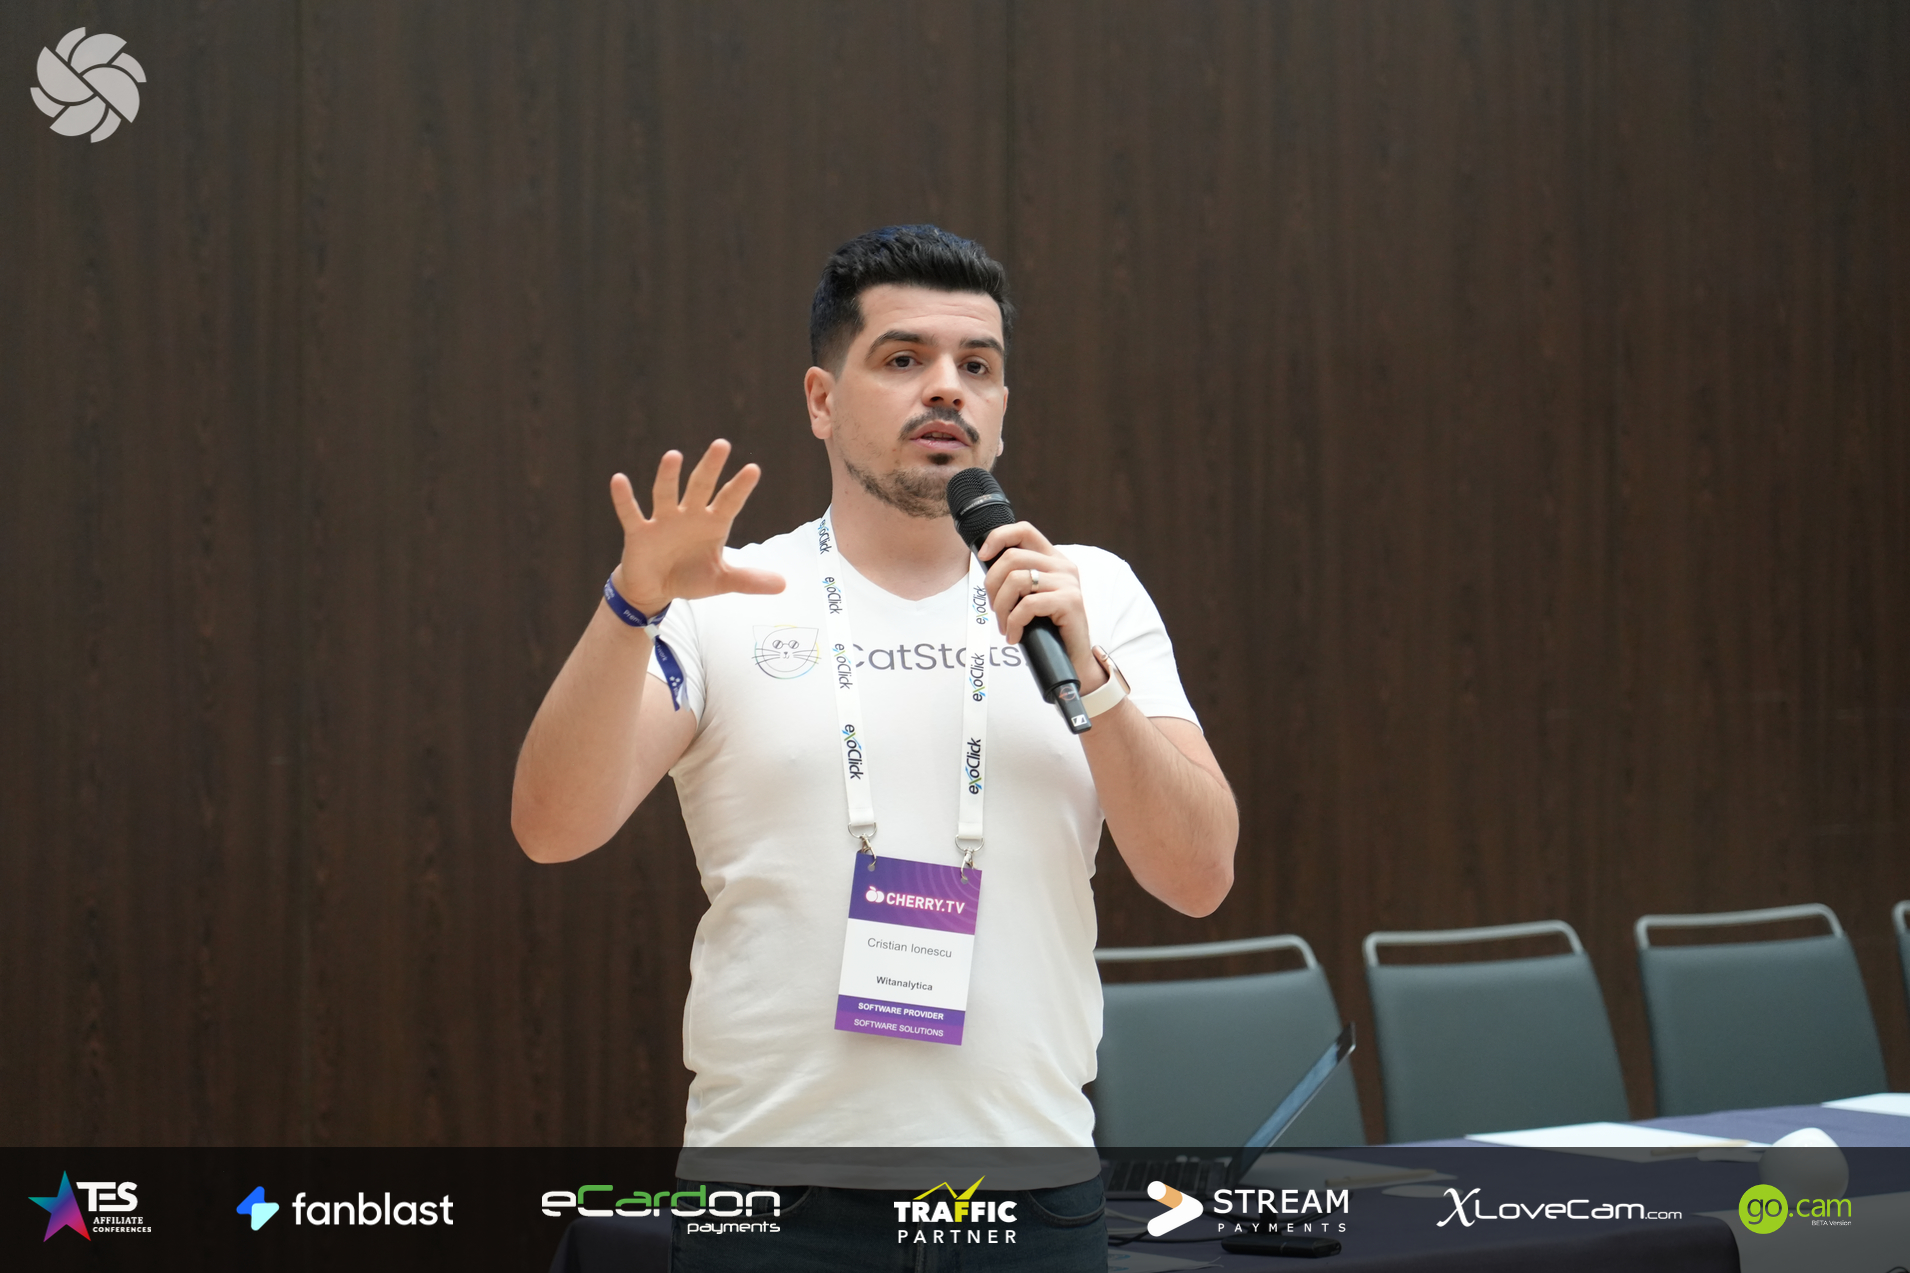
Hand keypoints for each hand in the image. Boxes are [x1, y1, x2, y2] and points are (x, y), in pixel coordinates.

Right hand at [609, 439, 785, 611]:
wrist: (655, 589)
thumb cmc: (690, 577)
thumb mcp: (721, 581)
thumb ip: (749, 580)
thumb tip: (784, 585)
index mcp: (712, 524)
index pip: (729, 501)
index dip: (740, 487)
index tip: (753, 469)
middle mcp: (689, 515)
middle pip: (700, 487)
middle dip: (710, 467)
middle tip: (722, 444)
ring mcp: (663, 521)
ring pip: (666, 494)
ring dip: (668, 476)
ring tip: (674, 456)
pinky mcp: (639, 533)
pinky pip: (631, 513)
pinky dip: (624, 499)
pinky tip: (619, 480)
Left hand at [976, 521, 1105, 690]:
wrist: (1074, 658)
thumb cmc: (1048, 628)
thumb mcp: (1031, 596)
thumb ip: (1017, 577)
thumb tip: (985, 565)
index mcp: (1053, 559)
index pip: (1024, 530)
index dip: (998, 537)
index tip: (983, 557)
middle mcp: (1063, 565)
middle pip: (1012, 557)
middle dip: (992, 585)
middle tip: (995, 609)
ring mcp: (1068, 582)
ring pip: (1016, 580)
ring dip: (1002, 608)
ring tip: (1005, 626)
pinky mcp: (1070, 601)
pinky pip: (1028, 605)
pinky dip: (1014, 623)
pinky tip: (1015, 636)